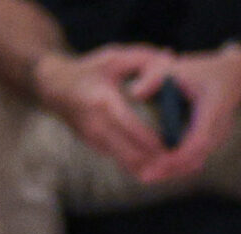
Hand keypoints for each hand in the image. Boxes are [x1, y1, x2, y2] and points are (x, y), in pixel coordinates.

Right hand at [32, 43, 177, 180]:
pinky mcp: (96, 148)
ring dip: (155, 169)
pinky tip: (166, 163)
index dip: (155, 141)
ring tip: (180, 165)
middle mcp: (96, 124)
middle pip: (132, 154)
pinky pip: (125, 163)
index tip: (180, 145)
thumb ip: (143, 57)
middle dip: (160, 161)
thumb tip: (172, 56)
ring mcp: (94, 139)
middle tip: (187, 160)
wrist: (53, 86)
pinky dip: (145, 167)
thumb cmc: (89, 69)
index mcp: (102, 100)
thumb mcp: (112, 57)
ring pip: (129, 165)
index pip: (131, 127)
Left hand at [134, 43, 240, 183]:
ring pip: (195, 163)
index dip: (179, 155)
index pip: (198, 141)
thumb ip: (153, 77)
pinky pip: (195, 160)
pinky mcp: (210, 143)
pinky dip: (177, 166)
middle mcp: (217, 130)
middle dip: (170, 170)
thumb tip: (133, 93)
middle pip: (195, 159)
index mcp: (212, 111)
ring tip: (146, 176)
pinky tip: (156, 168)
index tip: (158, 162)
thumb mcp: (175, 67)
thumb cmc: (200, 71)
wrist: (230, 77)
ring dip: (172, 171)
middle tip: (144, 176)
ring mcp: (216, 139)